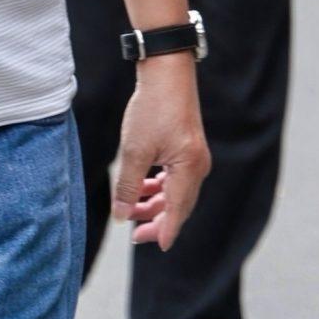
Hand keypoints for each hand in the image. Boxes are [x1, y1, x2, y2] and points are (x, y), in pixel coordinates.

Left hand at [114, 56, 209, 249]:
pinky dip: (160, 186)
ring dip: (155, 203)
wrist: (167, 72)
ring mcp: (195, 155)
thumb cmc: (153, 108)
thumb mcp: (134, 151)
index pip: (177, 211)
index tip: (156, 246)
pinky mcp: (188, 146)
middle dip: (157, 220)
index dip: (165, 231)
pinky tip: (144, 186)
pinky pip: (176, 176)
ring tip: (132, 210)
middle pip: (179, 204)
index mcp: (188, 169)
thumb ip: (128, 187)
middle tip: (136, 236)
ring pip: (176, 191)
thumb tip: (121, 216)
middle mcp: (197, 165)